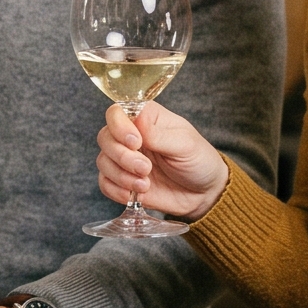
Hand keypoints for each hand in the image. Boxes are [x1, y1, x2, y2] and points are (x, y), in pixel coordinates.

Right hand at [95, 99, 227, 222]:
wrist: (203, 194)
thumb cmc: (198, 161)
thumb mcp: (186, 144)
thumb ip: (159, 135)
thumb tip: (138, 124)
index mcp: (145, 118)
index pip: (116, 113)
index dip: (120, 127)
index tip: (136, 142)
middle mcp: (129, 136)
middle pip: (105, 138)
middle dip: (122, 156)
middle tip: (146, 168)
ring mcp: (124, 159)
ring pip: (103, 162)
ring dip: (121, 176)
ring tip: (145, 183)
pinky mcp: (122, 181)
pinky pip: (105, 183)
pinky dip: (117, 190)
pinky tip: (137, 193)